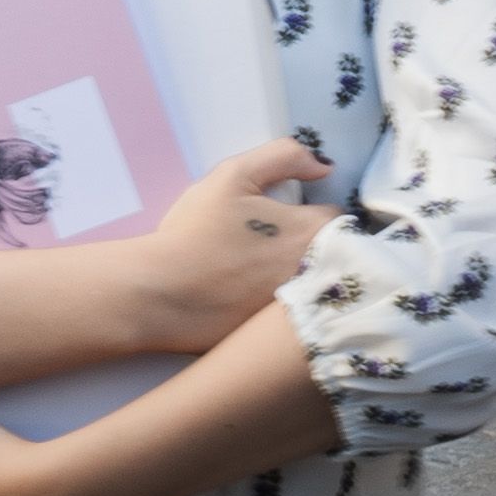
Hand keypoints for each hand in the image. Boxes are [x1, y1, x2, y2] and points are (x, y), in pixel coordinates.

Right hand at [130, 138, 338, 352]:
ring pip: (314, 284)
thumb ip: (283, 157)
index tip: (284, 215)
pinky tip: (249, 298)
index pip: (335, 216)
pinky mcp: (281, 337)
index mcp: (311, 232)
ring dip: (299, 275)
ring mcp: (301, 309)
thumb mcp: (234, 176)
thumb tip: (323, 166)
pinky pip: (294, 314)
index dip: (310, 211)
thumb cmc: (195, 232)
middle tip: (269, 244)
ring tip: (257, 271)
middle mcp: (317, 274)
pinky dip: (281, 304)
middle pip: (330, 253)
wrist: (160, 294)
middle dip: (310, 245)